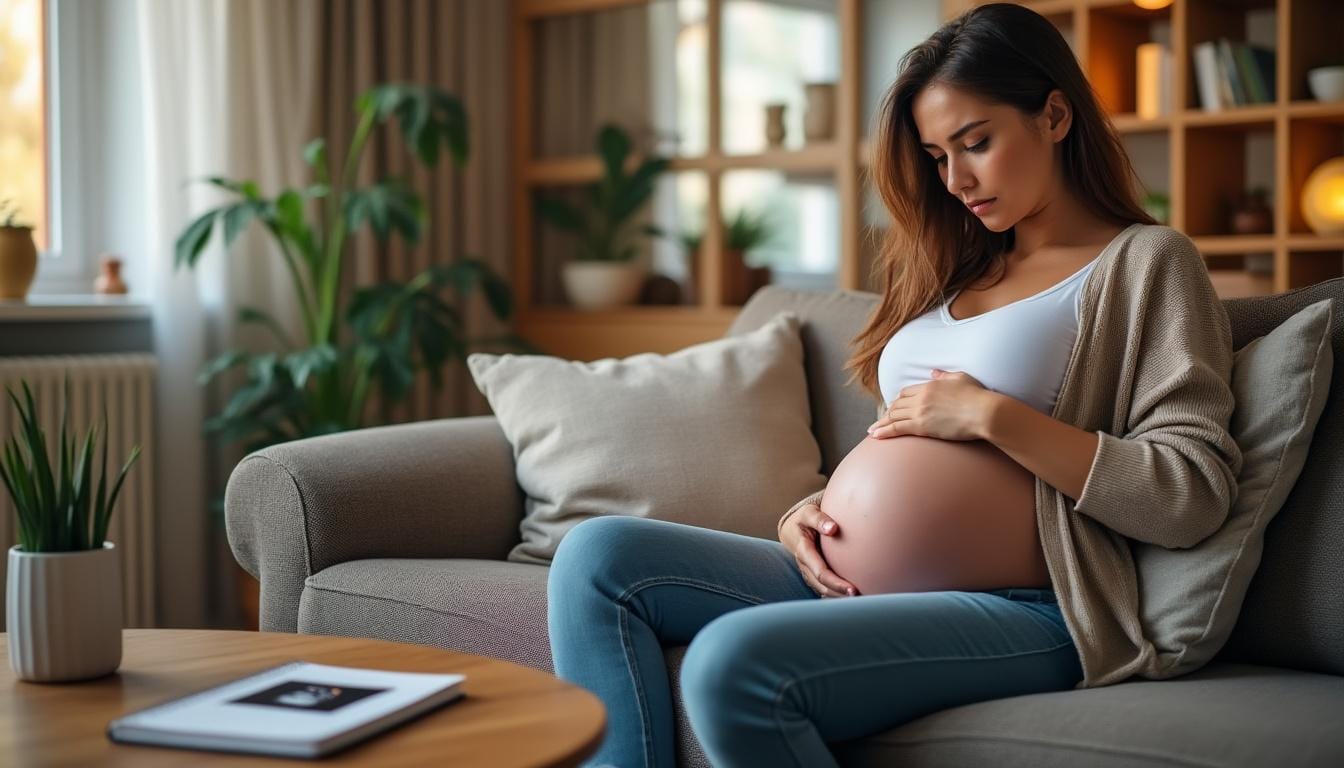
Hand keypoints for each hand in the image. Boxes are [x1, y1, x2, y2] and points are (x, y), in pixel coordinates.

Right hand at [779, 503, 859, 597]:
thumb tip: (833, 528)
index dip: (835, 582)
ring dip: (838, 597)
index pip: (819, 571)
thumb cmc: (804, 518)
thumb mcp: (808, 513)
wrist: (792, 527)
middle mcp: (805, 565)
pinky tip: (851, 597)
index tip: (853, 589)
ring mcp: (808, 571)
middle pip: (821, 585)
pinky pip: (824, 587)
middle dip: (839, 593)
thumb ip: (819, 519)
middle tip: (860, 597)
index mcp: (803, 550)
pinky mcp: (813, 574)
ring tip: (859, 600)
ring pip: (822, 589)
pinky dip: (836, 593)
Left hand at [868, 368, 995, 441]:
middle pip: (898, 404)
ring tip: (873, 430)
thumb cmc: (977, 395)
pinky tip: (875, 435)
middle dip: (889, 412)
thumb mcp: (960, 378)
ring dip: (882, 423)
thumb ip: (944, 376)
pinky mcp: (922, 427)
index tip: (895, 405)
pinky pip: (897, 428)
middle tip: (883, 419)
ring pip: (894, 416)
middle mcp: (921, 398)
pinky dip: (884, 431)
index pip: (906, 392)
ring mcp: (920, 412)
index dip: (899, 399)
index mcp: (929, 385)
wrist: (984, 412)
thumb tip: (934, 372)